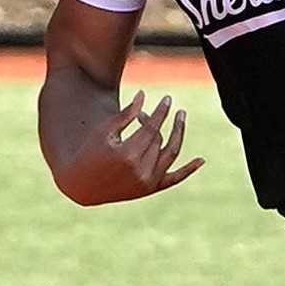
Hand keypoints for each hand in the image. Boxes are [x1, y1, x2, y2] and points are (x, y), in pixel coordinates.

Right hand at [53, 89, 203, 205]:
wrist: (82, 185)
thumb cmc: (90, 152)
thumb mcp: (104, 132)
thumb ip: (125, 115)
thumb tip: (145, 96)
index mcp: (127, 155)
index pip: (152, 129)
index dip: (161, 112)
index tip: (168, 98)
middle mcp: (140, 171)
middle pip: (159, 139)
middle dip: (157, 122)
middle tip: (153, 111)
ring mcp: (147, 183)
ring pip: (170, 154)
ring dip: (176, 134)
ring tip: (181, 117)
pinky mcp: (150, 189)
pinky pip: (174, 179)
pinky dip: (188, 170)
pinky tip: (201, 160)